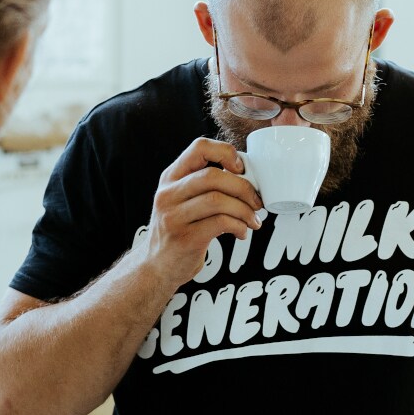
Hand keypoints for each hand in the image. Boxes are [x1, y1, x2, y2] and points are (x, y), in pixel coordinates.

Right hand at [143, 138, 262, 285]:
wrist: (156, 267)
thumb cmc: (178, 230)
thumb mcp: (182, 200)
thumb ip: (205, 186)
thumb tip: (249, 178)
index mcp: (171, 177)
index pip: (199, 147)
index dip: (225, 152)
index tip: (241, 169)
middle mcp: (168, 194)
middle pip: (212, 176)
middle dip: (243, 187)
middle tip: (257, 201)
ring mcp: (174, 216)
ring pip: (218, 200)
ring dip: (244, 210)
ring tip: (253, 220)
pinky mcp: (184, 238)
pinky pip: (220, 223)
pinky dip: (239, 226)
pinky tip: (242, 232)